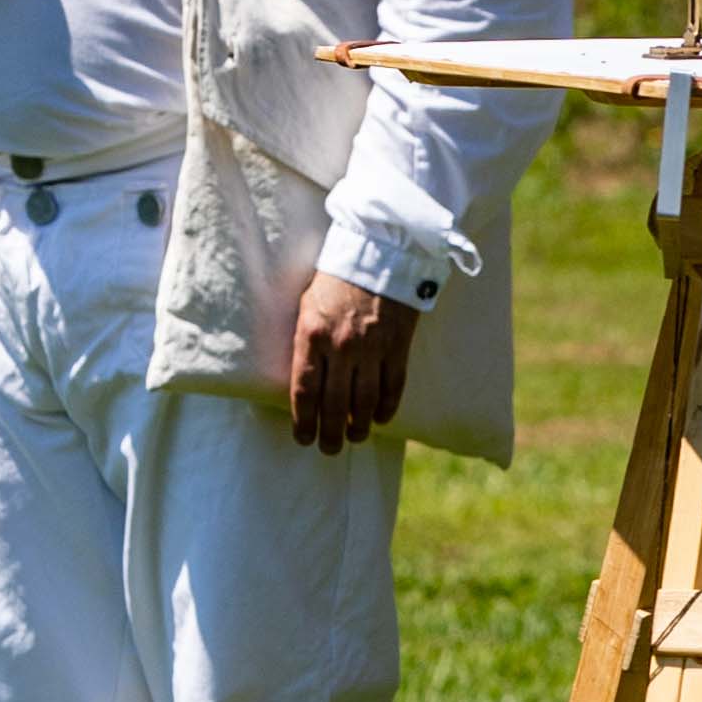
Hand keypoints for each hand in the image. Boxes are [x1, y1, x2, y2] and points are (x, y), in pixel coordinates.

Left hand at [286, 271, 417, 452]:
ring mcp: (372, 348)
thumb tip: (304, 381)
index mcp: (311, 334)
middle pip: (335, 404)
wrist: (380, 251)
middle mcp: (342, 346)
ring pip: (364, 401)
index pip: (305, 390)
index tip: (303, 438)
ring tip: (354, 438)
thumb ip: (305, 342)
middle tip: (328, 449)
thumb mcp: (307, 305)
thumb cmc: (336, 278)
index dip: (303, 420)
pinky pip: (393, 386)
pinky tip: (379, 418)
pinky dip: (386, 407)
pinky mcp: (398, 345)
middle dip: (330, 433)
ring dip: (358, 426)